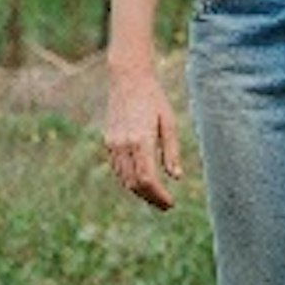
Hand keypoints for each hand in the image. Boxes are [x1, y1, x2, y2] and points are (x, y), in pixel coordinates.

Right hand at [102, 65, 183, 208]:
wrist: (127, 79)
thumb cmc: (154, 99)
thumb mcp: (169, 123)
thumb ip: (171, 151)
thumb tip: (176, 177)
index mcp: (141, 141)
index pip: (148, 179)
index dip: (159, 196)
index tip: (171, 204)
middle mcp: (123, 145)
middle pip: (134, 183)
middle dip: (150, 198)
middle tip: (165, 205)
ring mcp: (112, 143)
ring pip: (123, 178)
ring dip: (139, 191)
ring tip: (156, 196)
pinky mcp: (108, 140)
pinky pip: (117, 168)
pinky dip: (129, 179)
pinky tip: (142, 181)